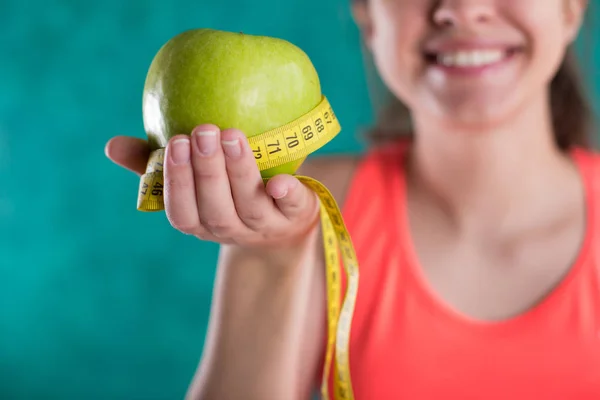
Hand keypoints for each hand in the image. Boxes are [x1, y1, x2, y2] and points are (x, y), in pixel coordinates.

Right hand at [105, 125, 319, 247]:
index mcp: (201, 222)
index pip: (182, 212)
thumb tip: (111, 145)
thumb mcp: (194, 181)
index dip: (177, 182)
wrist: (284, 220)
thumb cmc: (228, 192)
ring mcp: (265, 226)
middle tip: (202, 131)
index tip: (174, 143)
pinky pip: (293, 208)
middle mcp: (232, 229)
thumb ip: (156, 165)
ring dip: (239, 172)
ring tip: (232, 135)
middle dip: (207, 172)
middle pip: (215, 209)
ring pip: (250, 205)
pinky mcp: (296, 215)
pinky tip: (281, 181)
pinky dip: (287, 195)